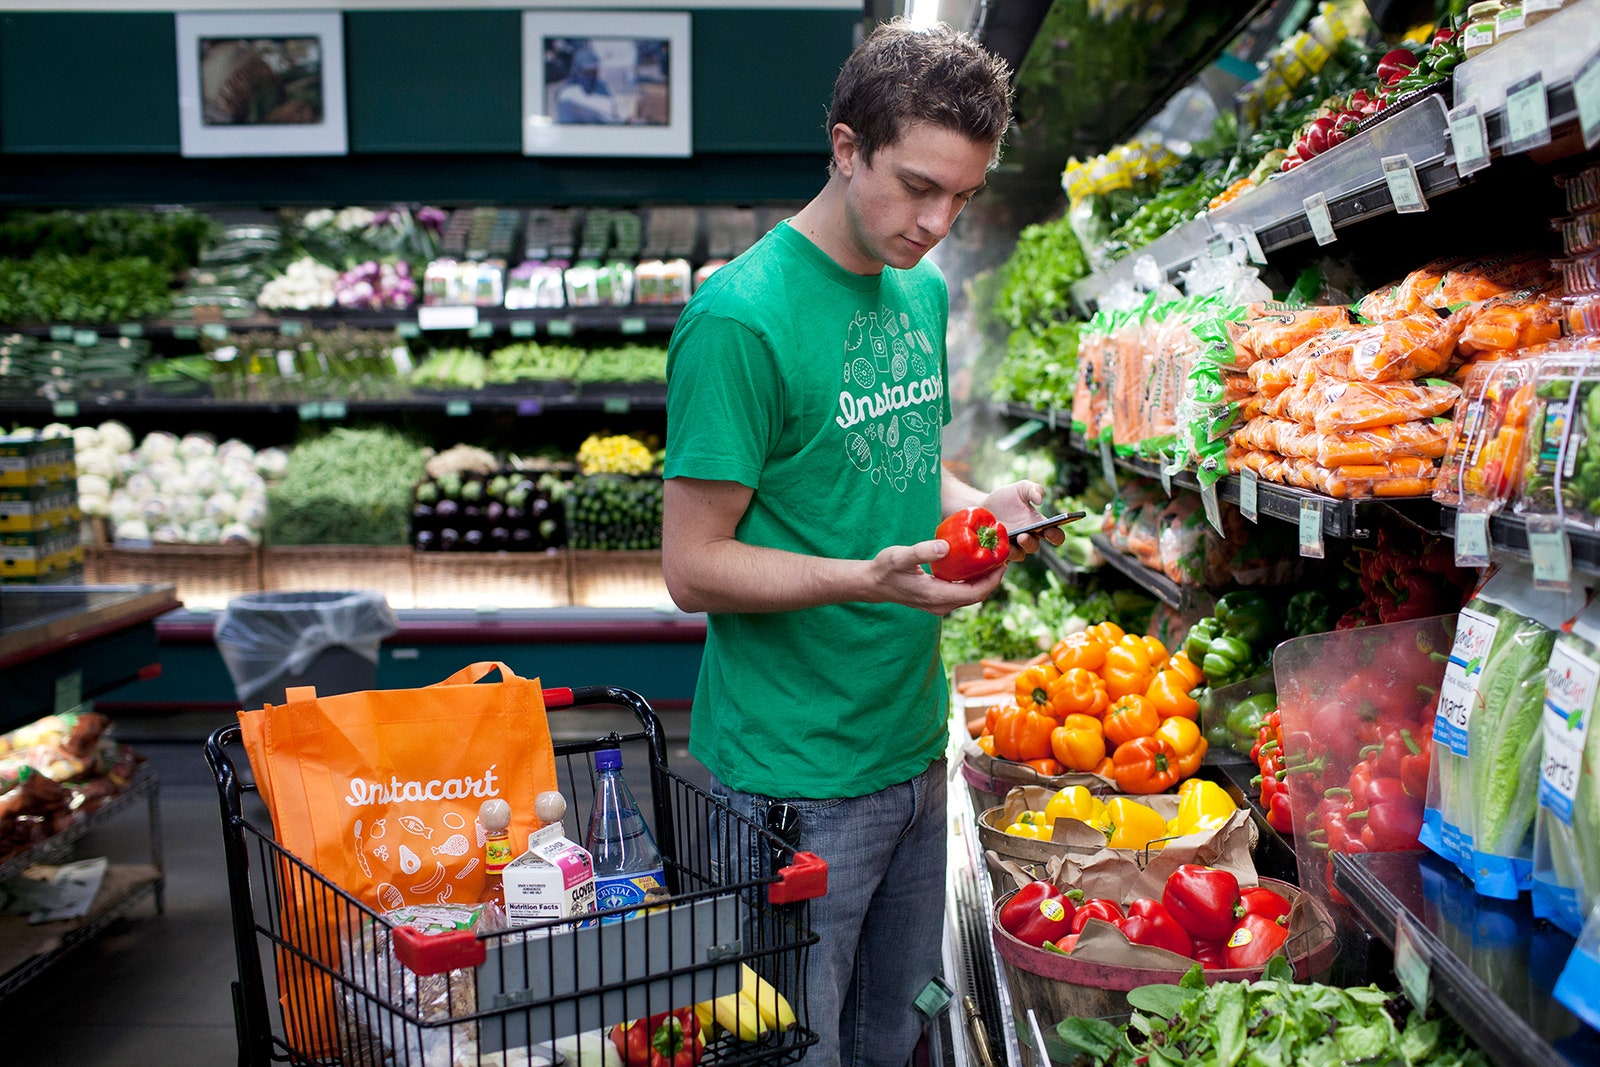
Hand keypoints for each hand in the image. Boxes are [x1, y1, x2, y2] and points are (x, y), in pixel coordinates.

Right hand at [868, 538, 1005, 615]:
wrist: (872, 584)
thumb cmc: (884, 569)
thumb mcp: (900, 557)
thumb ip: (922, 552)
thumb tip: (945, 546)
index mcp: (936, 596)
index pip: (975, 593)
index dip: (992, 579)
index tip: (1003, 562)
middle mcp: (941, 605)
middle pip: (977, 595)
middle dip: (992, 578)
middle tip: (1002, 557)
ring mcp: (939, 605)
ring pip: (970, 595)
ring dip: (983, 580)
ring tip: (992, 559)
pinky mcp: (937, 600)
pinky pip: (961, 593)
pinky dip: (972, 581)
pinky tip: (973, 565)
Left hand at [982, 481, 1065, 560]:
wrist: (982, 505)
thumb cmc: (1006, 498)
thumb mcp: (1021, 488)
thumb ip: (1033, 489)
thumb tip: (1040, 500)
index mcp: (1039, 525)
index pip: (1055, 536)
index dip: (1056, 536)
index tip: (1049, 530)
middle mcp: (1028, 538)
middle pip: (1034, 547)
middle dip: (1030, 542)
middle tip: (1023, 535)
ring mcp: (1013, 546)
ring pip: (1019, 554)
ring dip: (1015, 550)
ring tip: (1007, 541)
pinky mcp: (998, 551)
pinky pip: (1001, 558)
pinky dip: (999, 554)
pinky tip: (993, 545)